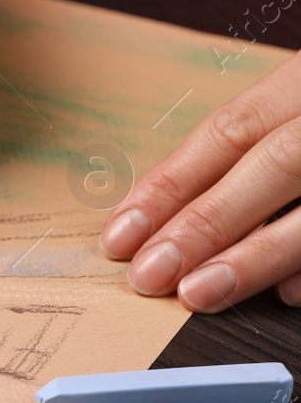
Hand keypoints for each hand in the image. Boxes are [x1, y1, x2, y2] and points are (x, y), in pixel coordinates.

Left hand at [101, 51, 300, 310]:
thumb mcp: (291, 108)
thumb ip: (246, 154)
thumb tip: (163, 224)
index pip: (227, 132)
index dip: (169, 185)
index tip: (118, 237)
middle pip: (271, 163)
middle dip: (204, 223)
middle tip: (148, 275)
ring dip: (256, 254)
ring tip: (199, 294)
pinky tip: (288, 294)